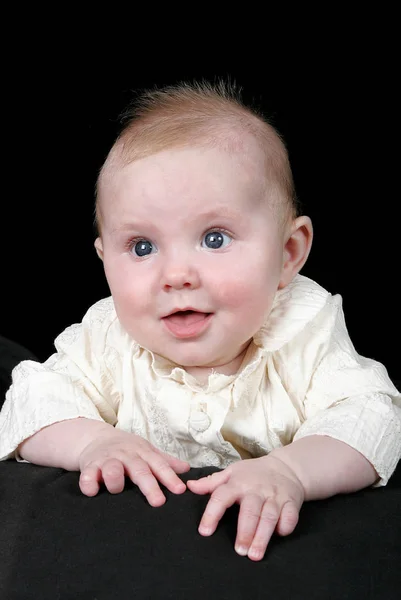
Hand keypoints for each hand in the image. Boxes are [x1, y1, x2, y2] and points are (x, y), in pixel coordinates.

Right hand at [78, 429, 189, 505]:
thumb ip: (165, 461)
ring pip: (112, 470)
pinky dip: (89, 485)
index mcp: (142, 452)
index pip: (158, 465)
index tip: (180, 490)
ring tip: (119, 490)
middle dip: (149, 486)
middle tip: (159, 502)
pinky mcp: (89, 466)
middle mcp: (125, 455)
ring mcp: (107, 460)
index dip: (169, 477)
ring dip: (115, 481)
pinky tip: (93, 492)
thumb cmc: (126, 449)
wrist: (95, 437)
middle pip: (139, 470)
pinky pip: (87, 477)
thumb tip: (187, 469)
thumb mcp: (146, 451)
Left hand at [187, 455, 304, 560]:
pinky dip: (286, 526)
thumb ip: (211, 482)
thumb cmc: (253, 473)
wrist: (285, 467)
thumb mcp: (231, 472)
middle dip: (245, 531)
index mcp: (237, 482)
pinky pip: (290, 516)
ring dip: (262, 536)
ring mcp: (275, 495)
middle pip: (250, 511)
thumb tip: (189, 486)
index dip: (212, 514)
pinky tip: (280, 535)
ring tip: (254, 555)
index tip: (204, 532)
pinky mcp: (291, 502)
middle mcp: (256, 489)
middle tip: (239, 551)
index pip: (221, 497)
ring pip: (269, 516)